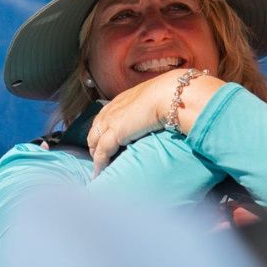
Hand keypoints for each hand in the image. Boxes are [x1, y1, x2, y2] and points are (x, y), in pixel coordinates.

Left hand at [87, 70, 222, 175]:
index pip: (107, 114)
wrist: (171, 94)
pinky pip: (101, 152)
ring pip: (95, 140)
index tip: (104, 137)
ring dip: (95, 154)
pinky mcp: (114, 133)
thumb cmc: (172, 95)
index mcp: (124, 99)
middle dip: (95, 141)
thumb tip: (166, 112)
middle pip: (96, 127)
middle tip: (97, 154)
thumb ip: (156, 106)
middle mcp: (113, 109)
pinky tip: (99, 171)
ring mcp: (112, 121)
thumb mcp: (159, 98)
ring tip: (97, 166)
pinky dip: (99, 162)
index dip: (104, 127)